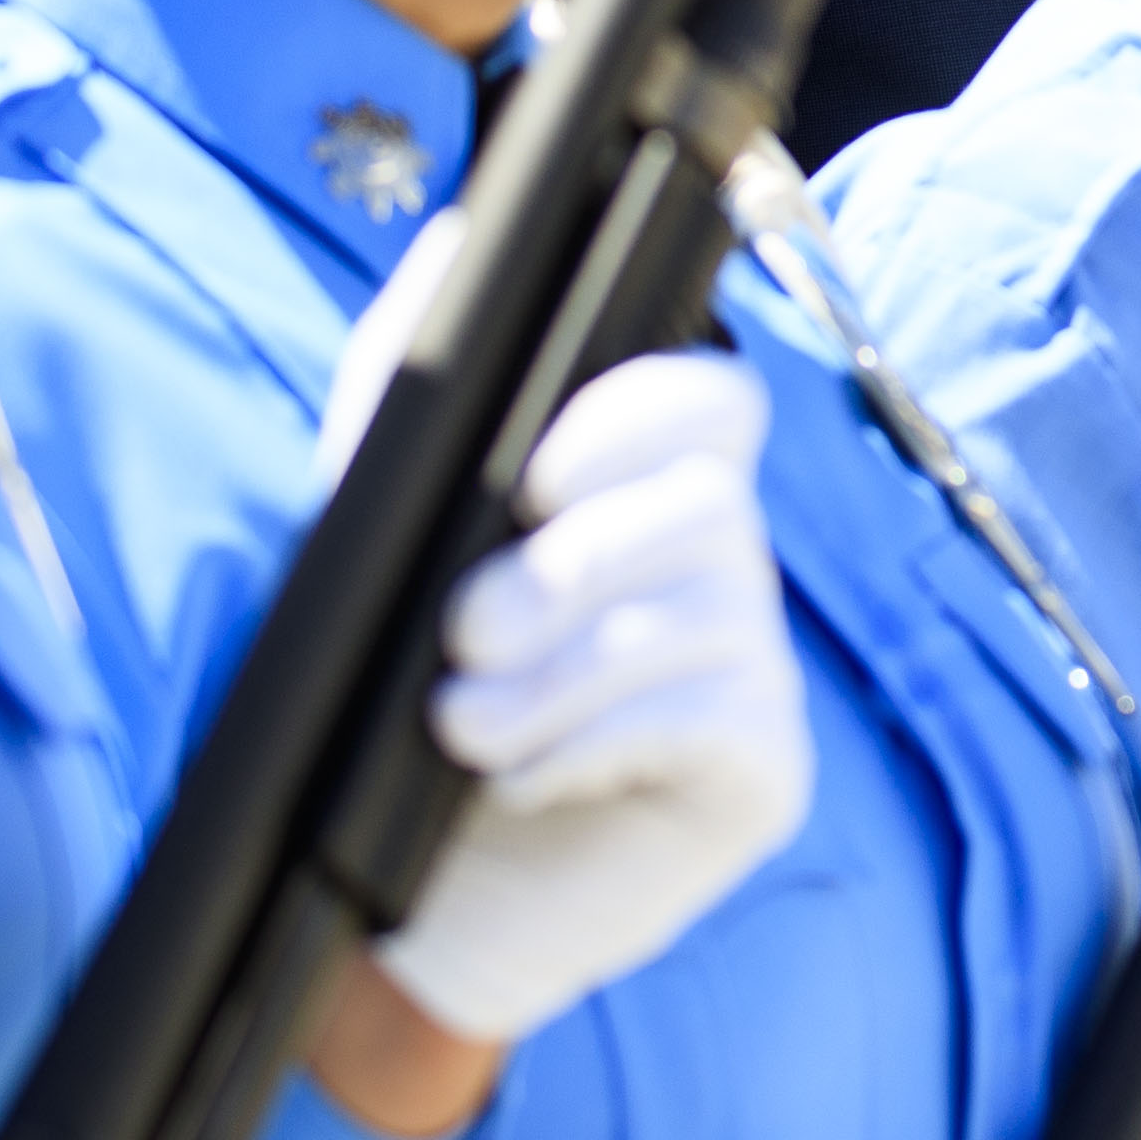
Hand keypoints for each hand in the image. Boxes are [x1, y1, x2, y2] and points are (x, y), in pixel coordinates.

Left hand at [372, 351, 815, 1043]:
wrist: (398, 900)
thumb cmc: (397, 706)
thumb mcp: (375, 531)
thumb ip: (401, 379)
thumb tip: (449, 239)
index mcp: (647, 495)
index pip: (713, 399)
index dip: (640, 416)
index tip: (530, 479)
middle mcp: (723, 567)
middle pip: (714, 502)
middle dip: (572, 565)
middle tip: (465, 635)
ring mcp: (757, 669)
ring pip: (705, 614)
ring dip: (558, 673)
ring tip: (462, 729)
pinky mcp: (765, 774)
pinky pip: (715, 718)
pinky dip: (596, 745)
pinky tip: (524, 780)